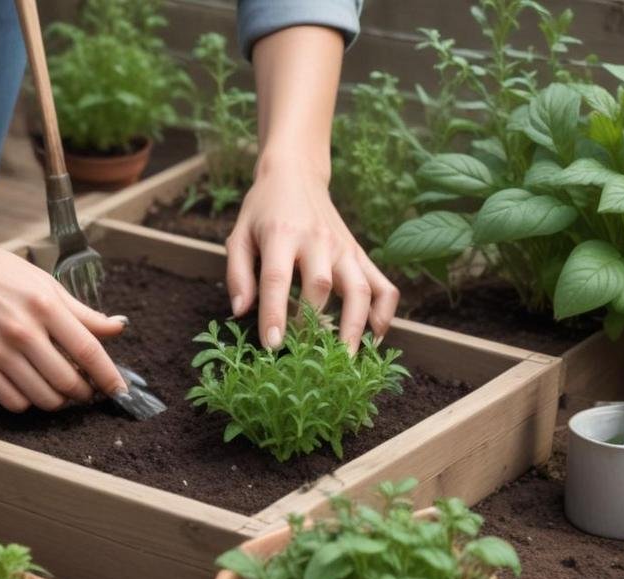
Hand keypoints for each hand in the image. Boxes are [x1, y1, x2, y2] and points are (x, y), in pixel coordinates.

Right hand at [0, 235, 127, 411]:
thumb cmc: (1, 273)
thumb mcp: (46, 284)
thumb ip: (83, 312)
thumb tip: (118, 328)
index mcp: (45, 306)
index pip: (88, 350)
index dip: (108, 375)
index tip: (120, 391)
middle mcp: (22, 330)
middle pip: (67, 380)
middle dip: (84, 392)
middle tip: (85, 389)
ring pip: (42, 397)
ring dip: (59, 401)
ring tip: (60, 391)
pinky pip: (12, 401)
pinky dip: (29, 402)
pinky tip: (31, 389)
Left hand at [226, 159, 398, 351]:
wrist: (296, 174)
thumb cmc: (263, 210)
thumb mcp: (239, 234)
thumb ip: (238, 273)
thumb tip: (240, 312)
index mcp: (281, 235)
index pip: (277, 279)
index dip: (274, 314)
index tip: (273, 345)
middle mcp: (317, 240)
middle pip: (320, 286)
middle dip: (314, 326)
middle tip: (307, 360)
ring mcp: (343, 247)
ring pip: (359, 289)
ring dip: (357, 327)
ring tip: (349, 360)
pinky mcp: (359, 253)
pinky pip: (382, 284)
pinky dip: (385, 312)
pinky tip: (376, 336)